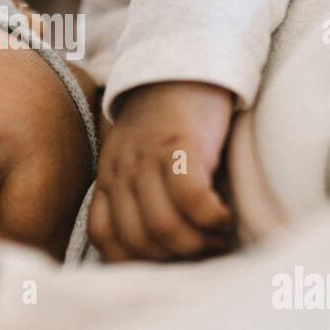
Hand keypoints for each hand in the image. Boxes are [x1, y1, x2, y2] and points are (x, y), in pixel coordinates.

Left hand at [88, 81, 234, 261]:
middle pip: (138, 241)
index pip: (105, 238)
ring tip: (218, 238)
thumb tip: (163, 251)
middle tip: (203, 253)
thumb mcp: (138, 161)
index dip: (137, 262)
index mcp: (108, 178)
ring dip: (197, 245)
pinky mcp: (180, 145)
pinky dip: (211, 219)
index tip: (168, 262)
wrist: (185, 66)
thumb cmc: (169, 123)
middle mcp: (121, 170)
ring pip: (163, 227)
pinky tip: (224, 217)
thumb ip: (139, 198)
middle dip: (174, 259)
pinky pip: (191, 200)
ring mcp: (148, 158)